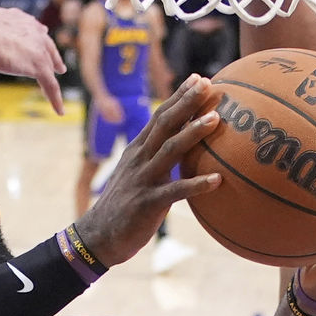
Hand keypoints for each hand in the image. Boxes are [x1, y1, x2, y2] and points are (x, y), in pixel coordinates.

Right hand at [0, 0, 66, 114]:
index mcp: (18, 18)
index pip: (32, 28)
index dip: (36, 36)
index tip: (41, 39)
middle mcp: (33, 30)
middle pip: (47, 45)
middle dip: (52, 55)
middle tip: (59, 66)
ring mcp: (37, 49)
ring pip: (50, 65)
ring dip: (54, 76)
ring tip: (57, 88)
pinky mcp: (39, 66)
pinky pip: (50, 85)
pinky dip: (55, 98)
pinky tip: (59, 110)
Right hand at [74, 74, 222, 265]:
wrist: (98, 236)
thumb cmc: (124, 207)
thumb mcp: (137, 176)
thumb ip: (157, 160)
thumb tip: (184, 148)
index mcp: (137, 150)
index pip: (159, 117)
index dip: (179, 97)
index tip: (199, 79)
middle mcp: (139, 159)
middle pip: (164, 124)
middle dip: (186, 103)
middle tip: (208, 85)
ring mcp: (143, 180)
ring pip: (170, 150)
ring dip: (193, 133)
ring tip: (216, 120)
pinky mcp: (147, 203)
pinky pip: (175, 191)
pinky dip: (196, 185)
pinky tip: (217, 181)